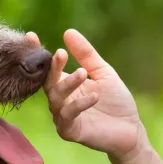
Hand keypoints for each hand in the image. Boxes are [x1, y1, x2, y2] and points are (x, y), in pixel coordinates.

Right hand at [27, 29, 149, 160]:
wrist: (131, 129)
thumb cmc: (115, 101)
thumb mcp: (102, 72)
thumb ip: (86, 54)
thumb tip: (68, 31)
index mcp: (64, 84)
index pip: (47, 67)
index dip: (37, 53)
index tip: (31, 36)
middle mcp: (59, 100)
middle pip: (48, 82)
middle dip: (53, 68)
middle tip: (60, 54)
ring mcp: (62, 116)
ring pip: (56, 98)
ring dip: (68, 84)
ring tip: (83, 73)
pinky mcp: (69, 131)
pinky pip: (67, 116)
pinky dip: (78, 105)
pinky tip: (94, 96)